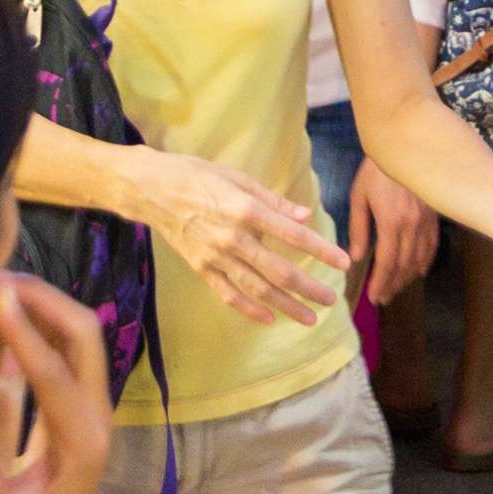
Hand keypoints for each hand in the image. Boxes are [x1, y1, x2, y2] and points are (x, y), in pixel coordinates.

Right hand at [0, 273, 120, 493]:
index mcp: (82, 443)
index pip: (56, 378)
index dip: (28, 337)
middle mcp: (98, 415)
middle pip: (86, 337)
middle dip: (47, 300)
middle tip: (0, 282)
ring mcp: (96, 404)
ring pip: (83, 336)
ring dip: (48, 305)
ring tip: (2, 289)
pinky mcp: (85, 401)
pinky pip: (72, 348)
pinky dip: (45, 323)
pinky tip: (12, 317)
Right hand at [132, 147, 348, 328]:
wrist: (150, 189)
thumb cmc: (195, 174)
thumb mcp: (237, 177)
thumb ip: (273, 200)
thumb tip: (304, 216)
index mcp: (245, 210)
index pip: (293, 236)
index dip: (321, 250)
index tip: (343, 261)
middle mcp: (233, 238)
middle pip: (279, 271)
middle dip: (309, 287)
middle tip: (332, 299)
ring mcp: (215, 257)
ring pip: (257, 289)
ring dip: (286, 306)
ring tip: (310, 318)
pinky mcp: (201, 268)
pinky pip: (228, 294)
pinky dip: (249, 310)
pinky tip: (269, 319)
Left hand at [348, 161, 441, 306]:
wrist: (405, 144)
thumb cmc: (376, 169)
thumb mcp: (359, 196)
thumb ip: (359, 229)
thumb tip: (357, 257)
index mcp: (391, 222)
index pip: (387, 263)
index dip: (381, 283)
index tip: (374, 298)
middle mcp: (413, 226)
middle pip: (404, 265)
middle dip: (394, 285)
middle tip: (384, 298)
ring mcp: (427, 220)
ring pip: (420, 258)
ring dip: (408, 277)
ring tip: (397, 288)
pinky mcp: (435, 214)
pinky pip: (433, 244)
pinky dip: (426, 260)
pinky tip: (419, 270)